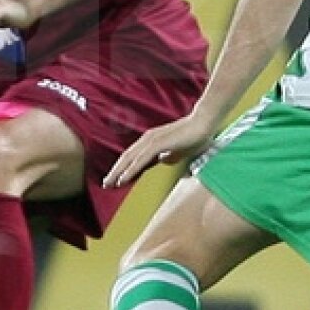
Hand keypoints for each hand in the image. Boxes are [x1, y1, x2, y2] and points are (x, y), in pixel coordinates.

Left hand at [104, 110, 218, 187]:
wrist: (204, 124)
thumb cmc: (194, 137)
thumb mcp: (178, 151)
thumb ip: (168, 156)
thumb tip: (163, 161)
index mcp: (151, 141)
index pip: (132, 157)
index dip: (123, 169)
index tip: (115, 181)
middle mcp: (147, 139)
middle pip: (126, 158)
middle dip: (115, 172)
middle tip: (106, 185)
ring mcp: (151, 141)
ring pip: (129, 159)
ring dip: (118, 172)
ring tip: (109, 184)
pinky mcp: (157, 144)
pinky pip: (140, 160)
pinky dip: (130, 170)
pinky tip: (122, 179)